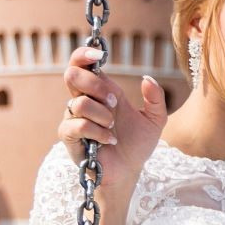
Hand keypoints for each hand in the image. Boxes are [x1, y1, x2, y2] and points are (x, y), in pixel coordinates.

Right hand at [58, 47, 167, 193]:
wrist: (129, 170)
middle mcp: (83, 100)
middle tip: (114, 102)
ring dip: (103, 116)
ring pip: (79, 103)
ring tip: (113, 128)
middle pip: (72, 76)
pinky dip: (99, 133)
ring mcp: (73, 117)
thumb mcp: (155, 119)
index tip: (99, 55)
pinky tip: (110, 140)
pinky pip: (79, 125)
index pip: (81, 64)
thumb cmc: (137, 143)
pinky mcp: (68, 135)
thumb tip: (147, 78)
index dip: (84, 54)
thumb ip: (155, 98)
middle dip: (96, 86)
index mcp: (100, 91)